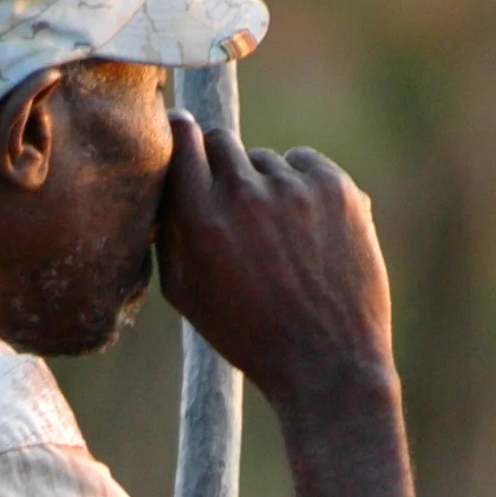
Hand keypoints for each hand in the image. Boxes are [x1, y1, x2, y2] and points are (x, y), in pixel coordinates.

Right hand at [155, 113, 393, 405]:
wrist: (326, 362)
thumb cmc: (248, 334)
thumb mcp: (186, 294)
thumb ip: (167, 231)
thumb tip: (161, 179)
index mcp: (199, 221)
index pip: (181, 140)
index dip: (180, 135)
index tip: (182, 134)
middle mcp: (244, 196)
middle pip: (220, 140)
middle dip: (219, 163)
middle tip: (230, 200)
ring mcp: (293, 188)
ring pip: (264, 159)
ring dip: (263, 185)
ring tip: (276, 240)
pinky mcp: (334, 187)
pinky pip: (304, 162)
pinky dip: (302, 185)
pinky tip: (305, 231)